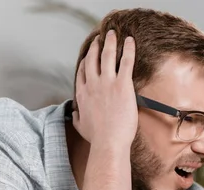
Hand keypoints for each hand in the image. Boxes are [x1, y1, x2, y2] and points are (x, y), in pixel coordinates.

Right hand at [72, 31, 136, 148]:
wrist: (109, 142)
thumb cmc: (97, 137)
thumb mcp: (80, 126)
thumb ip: (76, 117)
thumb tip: (74, 113)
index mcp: (82, 94)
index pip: (82, 72)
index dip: (86, 61)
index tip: (90, 54)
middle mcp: (92, 84)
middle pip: (92, 59)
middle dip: (95, 47)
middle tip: (99, 39)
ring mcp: (107, 83)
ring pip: (107, 55)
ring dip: (110, 42)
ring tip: (112, 34)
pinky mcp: (122, 85)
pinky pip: (126, 61)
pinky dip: (128, 49)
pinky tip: (130, 41)